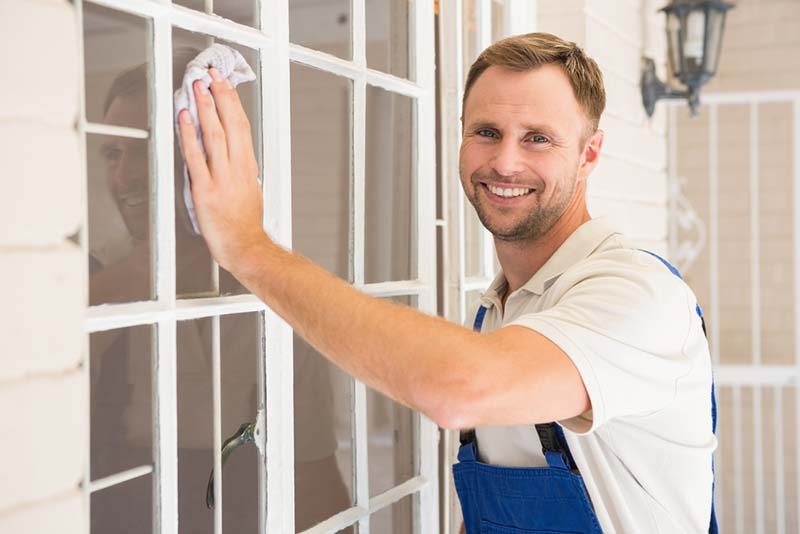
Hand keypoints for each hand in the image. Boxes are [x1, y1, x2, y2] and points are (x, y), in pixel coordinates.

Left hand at [177, 68, 267, 273]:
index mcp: (248, 167)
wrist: (246, 248)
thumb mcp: (250, 189)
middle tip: (210, 74)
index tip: (225, 83)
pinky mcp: (205, 191)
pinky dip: (189, 135)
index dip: (233, 102)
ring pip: (214, 135)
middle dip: (220, 96)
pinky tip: (185, 118)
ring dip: (206, 108)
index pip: (242, 126)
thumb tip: (232, 151)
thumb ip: (240, 168)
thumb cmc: (246, 224)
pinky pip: (195, 157)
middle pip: (230, 124)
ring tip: (198, 87)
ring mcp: (221, 179)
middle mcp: (237, 169)